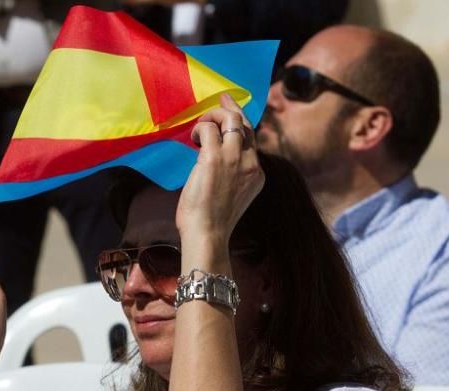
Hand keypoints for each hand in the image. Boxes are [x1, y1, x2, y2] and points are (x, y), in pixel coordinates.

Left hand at [177, 93, 264, 247]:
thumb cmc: (211, 222)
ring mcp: (234, 159)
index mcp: (256, 174)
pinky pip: (208, 130)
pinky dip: (199, 129)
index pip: (250, 140)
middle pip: (245, 124)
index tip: (231, 112)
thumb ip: (229, 176)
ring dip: (213, 117)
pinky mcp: (215, 158)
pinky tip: (192, 138)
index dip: (240, 124)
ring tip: (199, 127)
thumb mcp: (230, 196)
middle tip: (222, 98)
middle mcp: (250, 163)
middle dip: (232, 109)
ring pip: (230, 120)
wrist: (208, 234)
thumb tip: (210, 160)